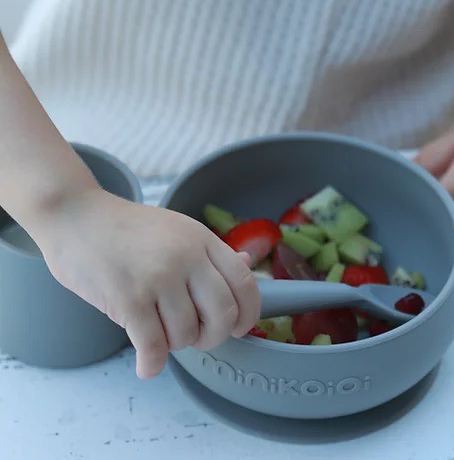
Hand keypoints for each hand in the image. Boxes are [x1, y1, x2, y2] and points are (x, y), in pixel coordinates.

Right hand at [33, 188, 259, 378]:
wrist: (76, 216)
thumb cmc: (128, 228)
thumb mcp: (178, 228)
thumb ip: (212, 252)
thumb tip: (247, 264)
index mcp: (201, 239)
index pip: (244, 281)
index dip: (249, 312)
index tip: (240, 327)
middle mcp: (186, 257)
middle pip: (223, 313)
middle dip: (215, 336)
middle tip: (199, 337)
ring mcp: (158, 277)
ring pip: (187, 333)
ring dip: (176, 344)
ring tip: (160, 333)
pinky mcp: (128, 298)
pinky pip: (154, 346)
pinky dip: (152, 364)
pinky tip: (147, 364)